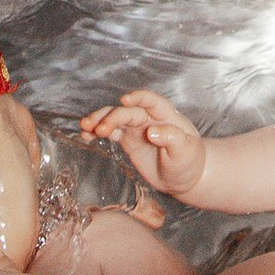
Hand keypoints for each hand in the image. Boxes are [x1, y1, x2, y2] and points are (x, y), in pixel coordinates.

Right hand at [80, 88, 204, 201]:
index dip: (139, 98)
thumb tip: (152, 132)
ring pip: (115, 118)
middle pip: (128, 112)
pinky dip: (98, 133)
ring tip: (85, 127)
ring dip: (100, 120)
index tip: (125, 100)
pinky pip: (111, 133)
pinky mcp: (128, 140)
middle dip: (112, 117)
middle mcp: (149, 118)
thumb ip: (171, 138)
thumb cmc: (188, 161)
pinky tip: (86, 136)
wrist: (183, 177)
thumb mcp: (185, 151)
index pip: (152, 101)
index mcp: (167, 116)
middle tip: (99, 128)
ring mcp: (137, 128)